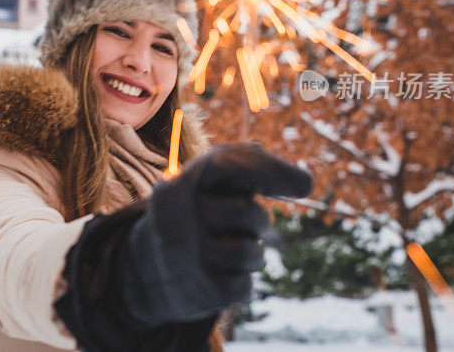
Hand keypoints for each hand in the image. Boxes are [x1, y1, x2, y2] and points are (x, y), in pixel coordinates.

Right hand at [119, 143, 312, 326]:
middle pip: (247, 213)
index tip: (307, 184)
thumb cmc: (194, 212)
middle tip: (242, 225)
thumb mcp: (207, 181)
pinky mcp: (197, 288)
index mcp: (183, 180)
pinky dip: (241, 281)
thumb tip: (301, 179)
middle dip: (257, 221)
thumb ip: (244, 165)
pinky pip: (244, 286)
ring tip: (228, 251)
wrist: (147, 265)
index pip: (226, 164)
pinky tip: (219, 274)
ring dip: (252, 254)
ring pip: (251, 253)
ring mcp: (185, 253)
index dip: (269, 169)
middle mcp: (177, 213)